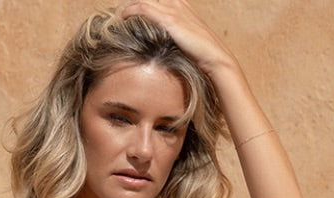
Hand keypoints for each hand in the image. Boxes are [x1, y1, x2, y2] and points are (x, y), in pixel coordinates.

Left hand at [118, 0, 234, 77]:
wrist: (214, 57)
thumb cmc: (201, 52)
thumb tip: (162, 41)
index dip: (141, 1)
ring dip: (128, 4)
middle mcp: (176, 2)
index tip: (129, 8)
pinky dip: (130, 11)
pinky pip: (143, 8)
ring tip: (118, 12)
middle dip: (132, 1)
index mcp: (180, 3)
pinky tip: (123, 17)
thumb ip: (173, 33)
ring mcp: (173, 9)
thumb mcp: (185, 37)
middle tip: (119, 9)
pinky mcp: (169, 19)